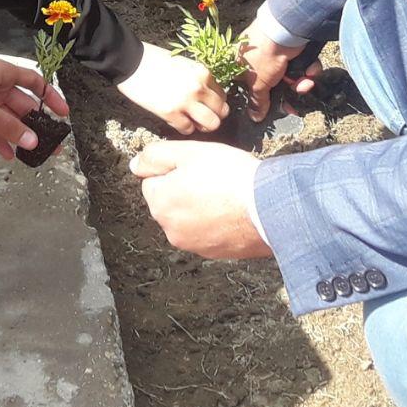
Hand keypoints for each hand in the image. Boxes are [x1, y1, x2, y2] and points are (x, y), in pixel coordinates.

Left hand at [0, 59, 68, 160]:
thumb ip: (8, 126)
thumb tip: (32, 142)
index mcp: (3, 73)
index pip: (34, 82)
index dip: (50, 97)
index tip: (62, 114)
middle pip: (23, 105)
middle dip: (37, 124)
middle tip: (52, 143)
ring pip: (8, 119)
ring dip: (20, 135)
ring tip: (34, 153)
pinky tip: (8, 155)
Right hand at [117, 41, 228, 133]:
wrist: (131, 62)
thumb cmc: (154, 60)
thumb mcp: (184, 64)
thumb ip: (198, 79)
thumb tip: (206, 96)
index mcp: (203, 73)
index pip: (222, 96)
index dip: (215, 104)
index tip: (206, 106)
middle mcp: (199, 88)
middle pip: (221, 112)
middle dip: (213, 117)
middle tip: (201, 117)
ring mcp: (185, 101)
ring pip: (210, 124)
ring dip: (201, 126)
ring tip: (191, 121)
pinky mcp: (170, 113)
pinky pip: (187, 129)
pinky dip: (183, 127)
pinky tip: (175, 120)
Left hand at [130, 140, 271, 258]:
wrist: (270, 207)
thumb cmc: (231, 176)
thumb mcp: (189, 152)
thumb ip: (156, 156)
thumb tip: (136, 165)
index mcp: (160, 203)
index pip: (153, 180)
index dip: (174, 169)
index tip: (195, 166)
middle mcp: (171, 230)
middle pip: (170, 201)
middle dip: (185, 189)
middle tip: (212, 178)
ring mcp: (194, 245)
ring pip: (189, 218)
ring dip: (200, 207)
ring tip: (225, 194)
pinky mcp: (216, 254)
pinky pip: (208, 232)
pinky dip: (216, 223)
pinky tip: (233, 211)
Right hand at [240, 20, 319, 121]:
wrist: (286, 30)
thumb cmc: (264, 55)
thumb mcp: (258, 82)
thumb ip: (257, 100)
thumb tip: (254, 117)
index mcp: (242, 62)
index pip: (248, 85)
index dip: (261, 98)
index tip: (272, 107)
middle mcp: (258, 56)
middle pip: (272, 83)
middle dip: (286, 92)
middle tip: (293, 104)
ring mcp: (276, 52)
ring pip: (289, 75)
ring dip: (299, 83)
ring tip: (305, 84)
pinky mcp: (293, 48)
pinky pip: (300, 64)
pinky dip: (306, 70)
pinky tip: (309, 73)